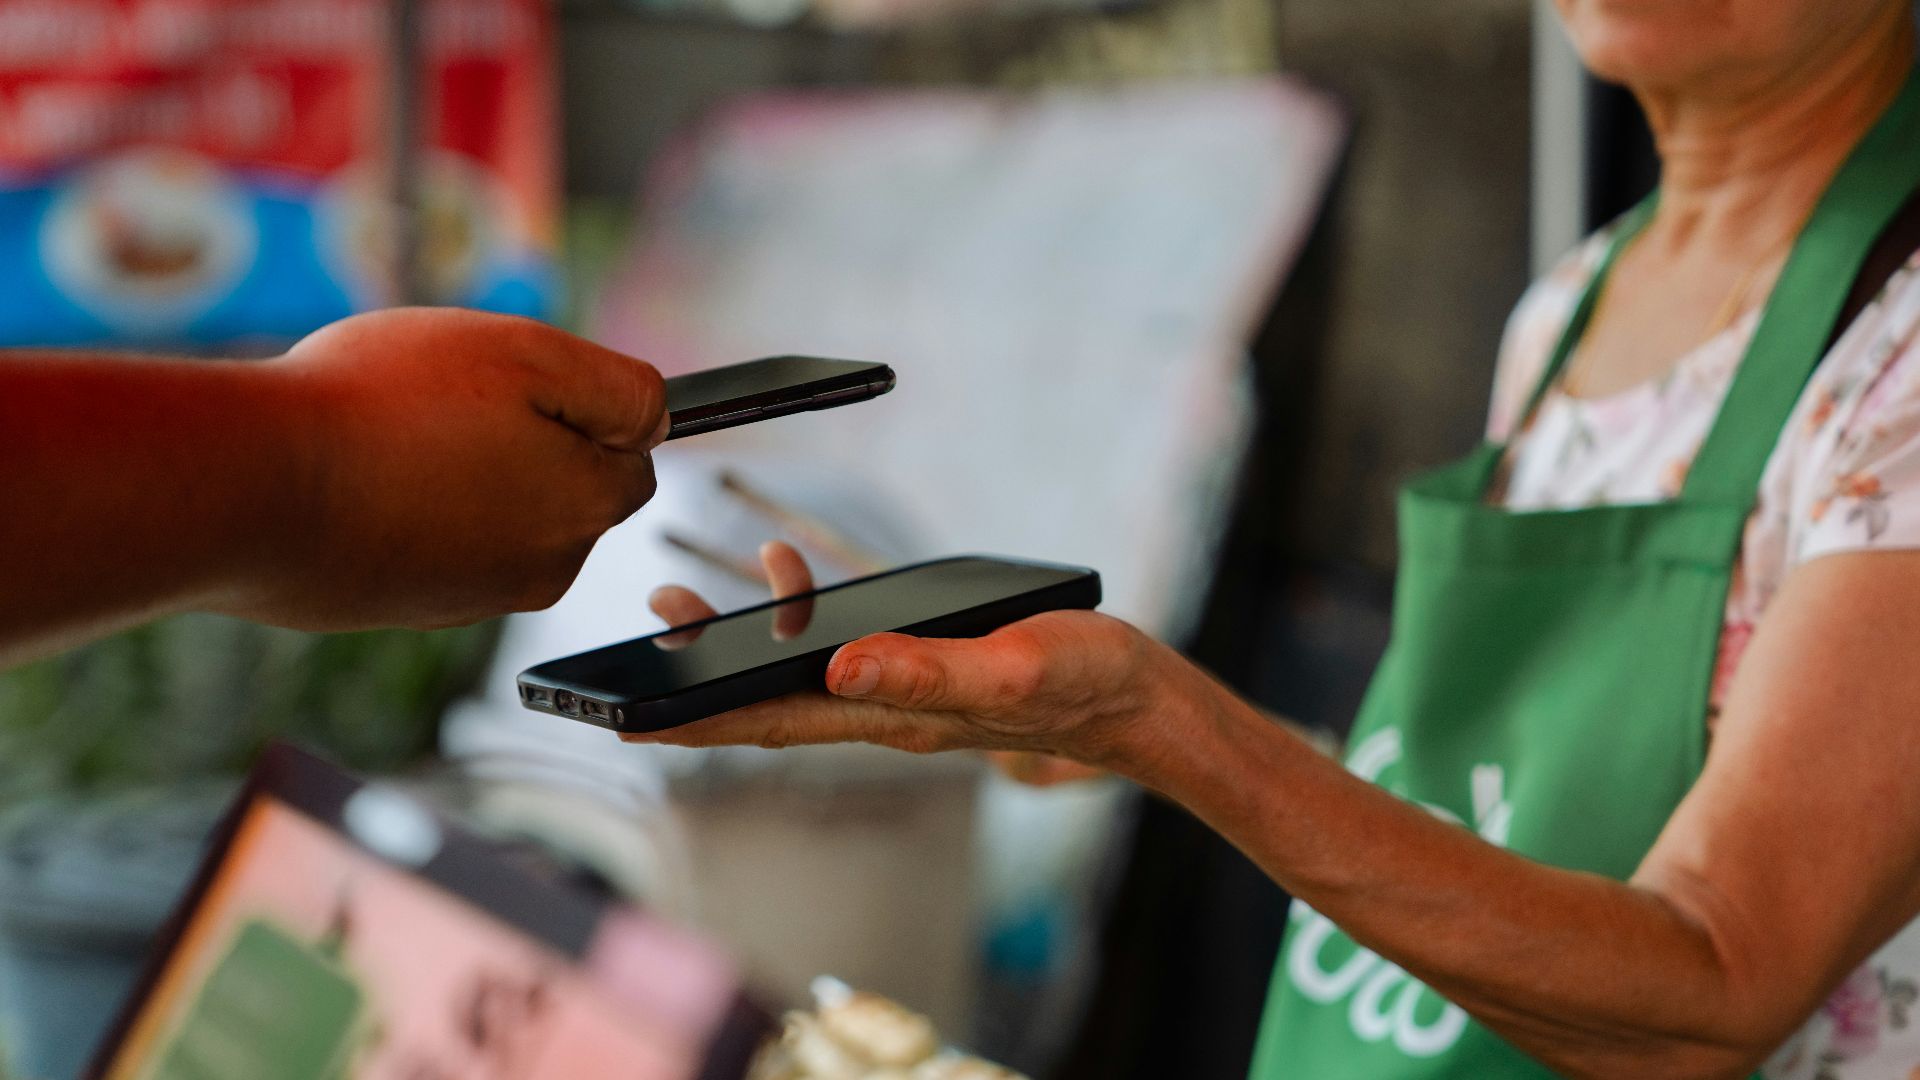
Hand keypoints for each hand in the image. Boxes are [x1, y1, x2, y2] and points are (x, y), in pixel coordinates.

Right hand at [220, 307, 667, 630]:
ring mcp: (474, 599)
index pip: (633, 453)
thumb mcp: (526, 354)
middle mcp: (546, 569)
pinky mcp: (409, 610)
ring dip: (466, 474)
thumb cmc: (385, 407)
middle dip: (526, 442)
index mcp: (588, 506)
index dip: (582, 407)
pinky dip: (413, 509)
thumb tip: (658, 418)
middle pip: (566, 488)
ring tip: (395, 437)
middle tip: (446, 402)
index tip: (517, 383)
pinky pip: (436, 544)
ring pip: (499, 515)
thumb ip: (618, 387)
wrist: (250, 488)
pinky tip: (362, 478)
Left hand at [632, 541, 1186, 777]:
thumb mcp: (1011, 668)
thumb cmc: (1081, 683)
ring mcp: (897, 694)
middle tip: (637, 638)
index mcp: (892, 717)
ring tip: (680, 605)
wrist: (1133, 696)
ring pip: (791, 678)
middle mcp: (881, 712)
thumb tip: (837, 665)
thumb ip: (928, 671)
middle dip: (690, 682)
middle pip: (762, 705)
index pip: (769, 724)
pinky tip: (789, 584)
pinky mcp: (918, 670)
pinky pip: (835, 655)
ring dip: (731, 648)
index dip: (696, 720)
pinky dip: (796, 624)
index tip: (631, 716)